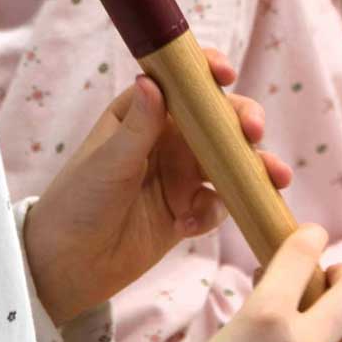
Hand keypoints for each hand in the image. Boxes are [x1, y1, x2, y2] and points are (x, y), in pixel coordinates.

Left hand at [24, 49, 290, 325]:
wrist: (67, 267)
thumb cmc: (78, 203)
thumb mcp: (108, 162)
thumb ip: (139, 126)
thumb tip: (153, 79)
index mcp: (141, 114)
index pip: (180, 83)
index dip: (207, 73)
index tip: (226, 74)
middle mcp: (165, 140)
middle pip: (216, 121)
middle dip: (242, 123)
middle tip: (254, 133)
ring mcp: (179, 176)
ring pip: (228, 162)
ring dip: (252, 167)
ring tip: (274, 177)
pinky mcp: (187, 212)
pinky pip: (218, 204)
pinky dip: (215, 210)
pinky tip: (191, 223)